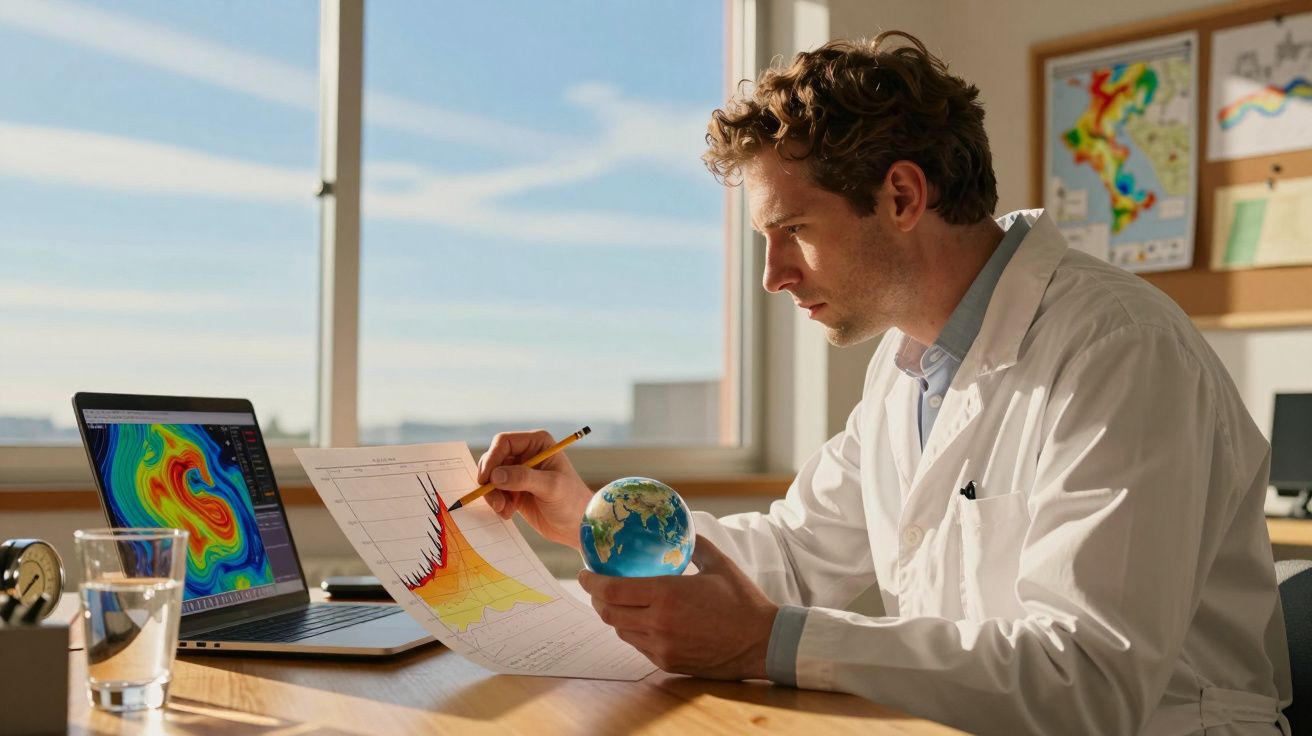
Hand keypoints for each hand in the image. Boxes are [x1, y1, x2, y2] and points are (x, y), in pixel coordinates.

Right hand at [476, 430, 592, 548]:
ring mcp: (519, 471)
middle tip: (496, 502)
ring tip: (505, 510)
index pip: (504, 442)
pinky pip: (495, 491)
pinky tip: (509, 513)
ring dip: (493, 494)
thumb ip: (523, 478)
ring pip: (491, 477)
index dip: (492, 459)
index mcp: (538, 443)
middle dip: (490, 481)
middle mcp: (527, 453)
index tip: (487, 480)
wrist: (577, 525)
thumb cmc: (571, 501)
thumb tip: (495, 475)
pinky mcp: (514, 488)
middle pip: (493, 459)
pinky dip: (497, 502)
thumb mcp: (550, 487)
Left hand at [579, 535, 778, 679]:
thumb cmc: (743, 601)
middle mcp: (659, 623)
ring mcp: (662, 647)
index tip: (583, 572)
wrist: (763, 643)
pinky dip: (633, 631)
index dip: (591, 582)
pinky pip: (639, 646)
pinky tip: (640, 620)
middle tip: (595, 586)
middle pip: (609, 613)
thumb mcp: (718, 564)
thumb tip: (680, 529)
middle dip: (596, 599)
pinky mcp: (668, 663)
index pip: (613, 590)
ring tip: (616, 601)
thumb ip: (694, 544)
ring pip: (621, 632)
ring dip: (613, 616)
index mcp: (668, 595)